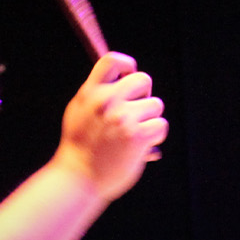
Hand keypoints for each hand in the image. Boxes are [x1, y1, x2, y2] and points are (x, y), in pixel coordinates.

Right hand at [56, 52, 168, 200]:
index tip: (128, 78)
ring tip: (134, 135)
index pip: (112, 60)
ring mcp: (122, 118)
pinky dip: (156, 135)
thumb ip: (97, 94)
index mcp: (90, 93)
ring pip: (156, 105)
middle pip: (143, 80)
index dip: (127, 65)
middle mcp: (106, 102)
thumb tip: (121, 75)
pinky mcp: (136, 137)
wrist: (79, 180)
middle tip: (135, 114)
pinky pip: (161, 125)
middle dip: (144, 96)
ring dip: (150, 119)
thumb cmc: (81, 148)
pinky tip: (143, 145)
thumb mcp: (79, 112)